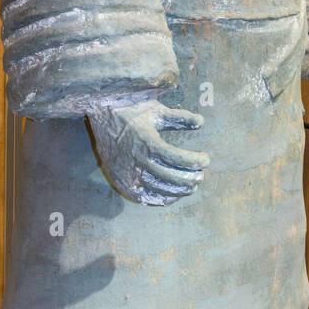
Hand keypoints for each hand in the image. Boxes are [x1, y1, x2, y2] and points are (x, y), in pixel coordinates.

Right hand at [88, 100, 208, 206]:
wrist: (101, 112)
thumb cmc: (133, 109)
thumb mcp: (157, 109)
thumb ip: (180, 117)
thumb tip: (201, 122)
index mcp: (146, 140)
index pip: (175, 158)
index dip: (194, 161)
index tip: (206, 160)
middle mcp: (135, 159)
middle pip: (169, 176)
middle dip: (189, 179)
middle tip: (201, 176)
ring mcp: (126, 172)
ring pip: (157, 188)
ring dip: (178, 190)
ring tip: (192, 186)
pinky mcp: (120, 180)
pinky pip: (142, 197)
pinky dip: (160, 199)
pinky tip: (173, 196)